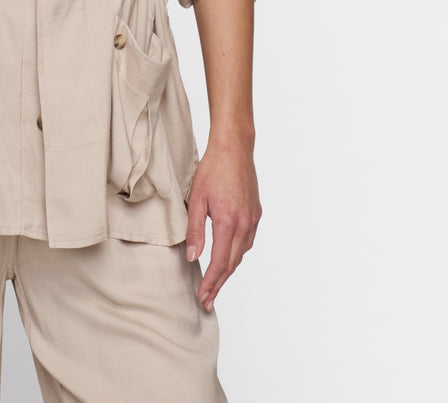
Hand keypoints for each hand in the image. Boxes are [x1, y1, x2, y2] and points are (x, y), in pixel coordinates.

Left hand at [184, 139, 260, 312]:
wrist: (234, 148)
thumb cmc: (212, 169)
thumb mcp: (196, 198)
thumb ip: (195, 230)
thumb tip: (192, 257)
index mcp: (228, 221)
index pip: (219, 262)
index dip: (211, 282)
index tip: (203, 297)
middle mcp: (245, 224)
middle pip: (232, 263)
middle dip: (219, 283)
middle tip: (208, 300)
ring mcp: (253, 219)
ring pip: (241, 253)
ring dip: (228, 270)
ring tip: (216, 282)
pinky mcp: (256, 213)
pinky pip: (247, 241)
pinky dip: (237, 253)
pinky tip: (228, 256)